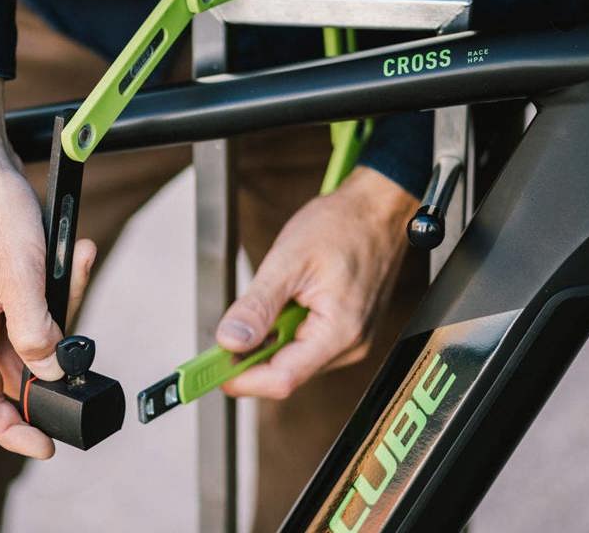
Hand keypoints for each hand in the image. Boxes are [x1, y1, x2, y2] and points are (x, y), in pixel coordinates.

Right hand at [0, 76, 96, 458]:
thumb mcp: (20, 274)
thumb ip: (35, 330)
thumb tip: (52, 372)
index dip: (13, 430)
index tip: (47, 446)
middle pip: (18, 369)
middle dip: (57, 358)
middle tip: (86, 347)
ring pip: (37, 333)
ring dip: (68, 307)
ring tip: (82, 262)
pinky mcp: (9, 281)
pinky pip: (43, 300)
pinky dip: (66, 283)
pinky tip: (81, 252)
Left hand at [215, 166, 416, 398]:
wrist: (377, 209)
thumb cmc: (343, 226)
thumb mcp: (288, 261)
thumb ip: (257, 306)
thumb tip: (229, 341)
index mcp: (339, 333)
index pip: (283, 379)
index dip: (242, 378)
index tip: (211, 370)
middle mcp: (348, 346)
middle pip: (285, 373)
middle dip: (250, 356)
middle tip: (225, 331)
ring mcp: (349, 341)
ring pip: (292, 360)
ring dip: (267, 340)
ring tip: (268, 299)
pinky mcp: (344, 332)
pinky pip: (305, 345)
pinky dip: (282, 331)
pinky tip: (283, 302)